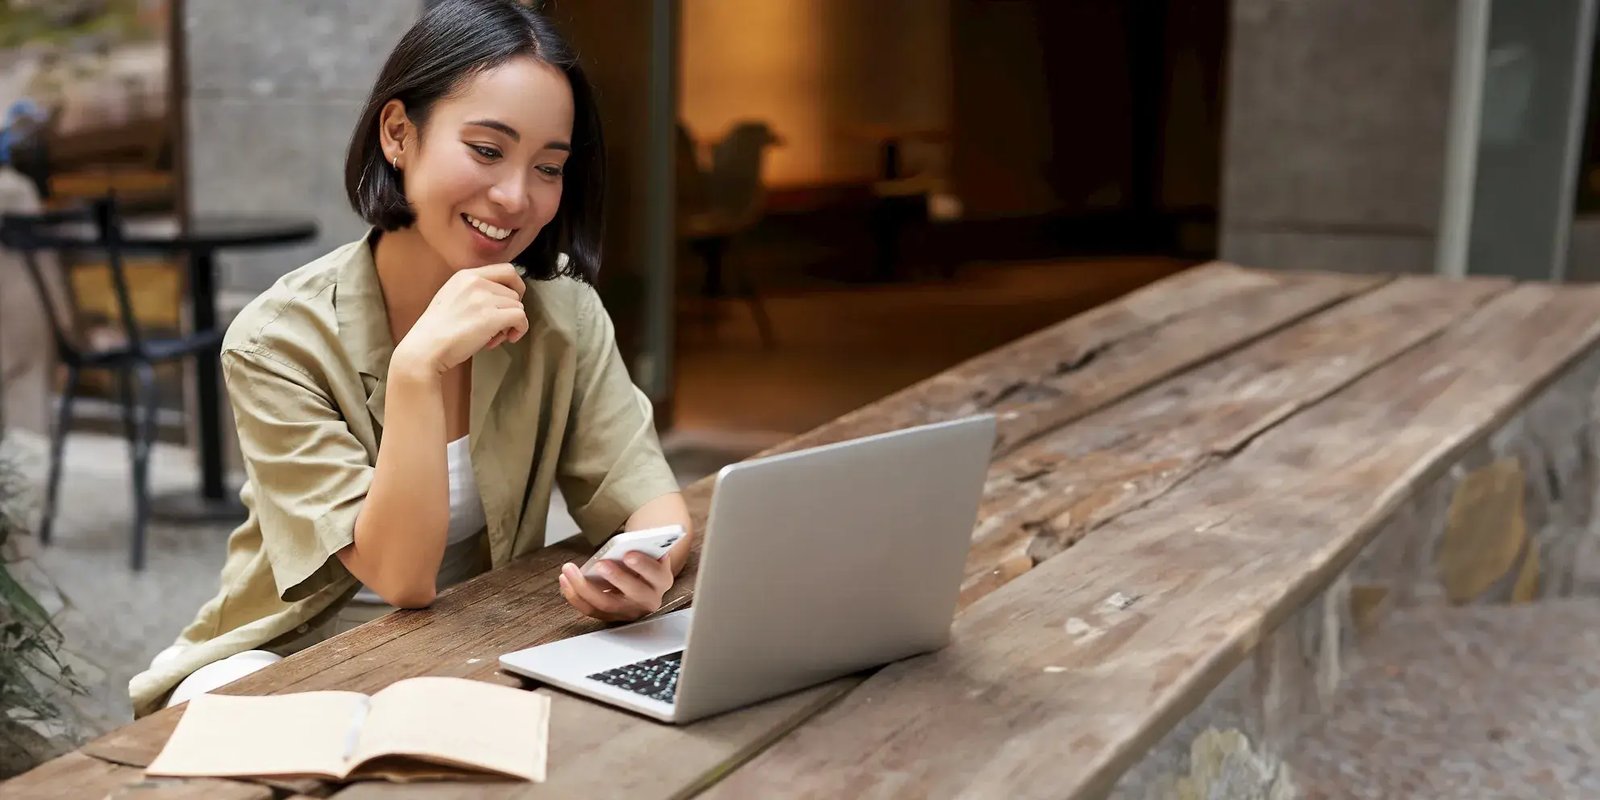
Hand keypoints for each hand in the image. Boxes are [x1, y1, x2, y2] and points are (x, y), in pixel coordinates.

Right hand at [393, 264, 527, 375]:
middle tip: (499, 327)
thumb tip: (501, 298)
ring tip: (492, 337)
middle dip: (510, 311)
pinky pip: (521, 318)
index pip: (507, 270)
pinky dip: (519, 330)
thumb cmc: (436, 331)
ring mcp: (484, 298)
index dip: (515, 287)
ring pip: (518, 306)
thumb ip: (474, 292)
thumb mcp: (451, 297)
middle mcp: (476, 282)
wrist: (425, 348)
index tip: (510, 303)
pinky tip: (505, 339)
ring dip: (510, 324)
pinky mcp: (491, 317)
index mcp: (466, 276)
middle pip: (514, 292)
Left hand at [558, 552, 672, 621]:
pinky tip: (565, 579)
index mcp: (662, 580)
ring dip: (584, 587)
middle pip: (632, 594)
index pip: (656, 575)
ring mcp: (628, 611)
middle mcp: (648, 600)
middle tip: (600, 563)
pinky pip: (590, 609)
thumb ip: (642, 546)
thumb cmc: (642, 558)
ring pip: (606, 604)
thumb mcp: (648, 550)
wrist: (640, 574)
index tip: (629, 554)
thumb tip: (624, 542)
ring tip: (569, 569)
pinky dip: (574, 595)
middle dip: (615, 578)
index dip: (644, 566)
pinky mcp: (610, 616)